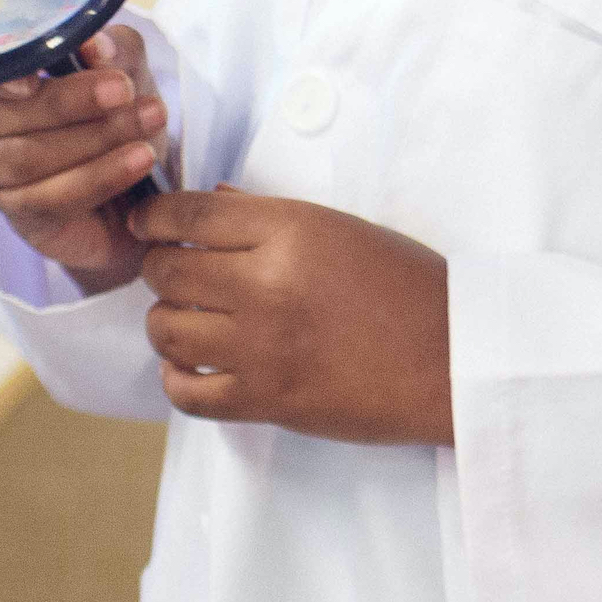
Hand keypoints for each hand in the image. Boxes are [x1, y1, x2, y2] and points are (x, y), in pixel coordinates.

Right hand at [0, 29, 161, 295]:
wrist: (140, 185)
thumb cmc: (116, 114)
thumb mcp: (126, 71)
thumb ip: (112, 50)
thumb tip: (95, 42)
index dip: (3, 75)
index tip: (36, 76)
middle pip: (5, 117)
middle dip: (69, 102)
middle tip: (123, 89)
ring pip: (27, 159)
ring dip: (94, 139)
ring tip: (149, 120)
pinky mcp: (22, 216)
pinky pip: (52, 199)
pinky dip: (101, 177)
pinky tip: (139, 160)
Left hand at [130, 190, 454, 446]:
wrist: (454, 359)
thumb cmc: (411, 287)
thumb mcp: (347, 230)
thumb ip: (273, 217)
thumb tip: (214, 201)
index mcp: (292, 231)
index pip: (190, 215)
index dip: (154, 217)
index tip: (148, 224)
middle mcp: (267, 285)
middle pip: (166, 271)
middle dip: (161, 268)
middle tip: (178, 274)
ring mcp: (261, 346)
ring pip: (165, 330)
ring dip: (168, 322)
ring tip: (190, 320)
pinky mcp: (265, 400)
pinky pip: (186, 393)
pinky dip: (179, 378)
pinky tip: (195, 367)